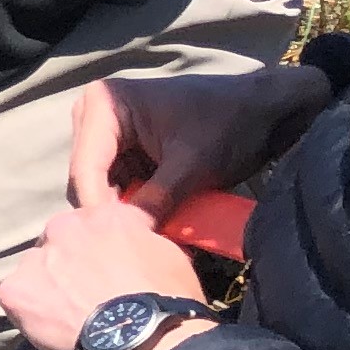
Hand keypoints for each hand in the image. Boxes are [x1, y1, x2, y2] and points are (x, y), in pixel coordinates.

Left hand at [1, 125, 208, 349]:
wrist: (145, 339)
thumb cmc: (167, 301)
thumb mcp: (169, 253)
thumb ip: (139, 236)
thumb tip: (133, 236)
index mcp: (104, 215)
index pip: (91, 222)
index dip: (97, 246)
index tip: (104, 266)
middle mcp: (65, 227)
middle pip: (58, 241)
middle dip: (69, 261)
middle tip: (85, 291)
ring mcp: (37, 257)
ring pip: (35, 267)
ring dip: (48, 284)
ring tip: (70, 314)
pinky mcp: (15, 289)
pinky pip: (15, 295)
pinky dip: (29, 309)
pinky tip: (51, 325)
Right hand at [66, 64, 329, 217]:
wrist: (264, 110)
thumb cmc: (229, 124)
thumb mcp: (192, 166)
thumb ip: (156, 201)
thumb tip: (128, 240)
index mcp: (105, 103)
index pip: (86, 165)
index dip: (98, 207)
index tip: (114, 243)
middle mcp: (96, 113)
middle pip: (86, 176)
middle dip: (108, 211)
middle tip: (132, 245)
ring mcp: (109, 131)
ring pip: (98, 185)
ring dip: (120, 211)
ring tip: (143, 238)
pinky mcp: (125, 148)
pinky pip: (116, 184)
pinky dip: (132, 205)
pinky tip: (149, 223)